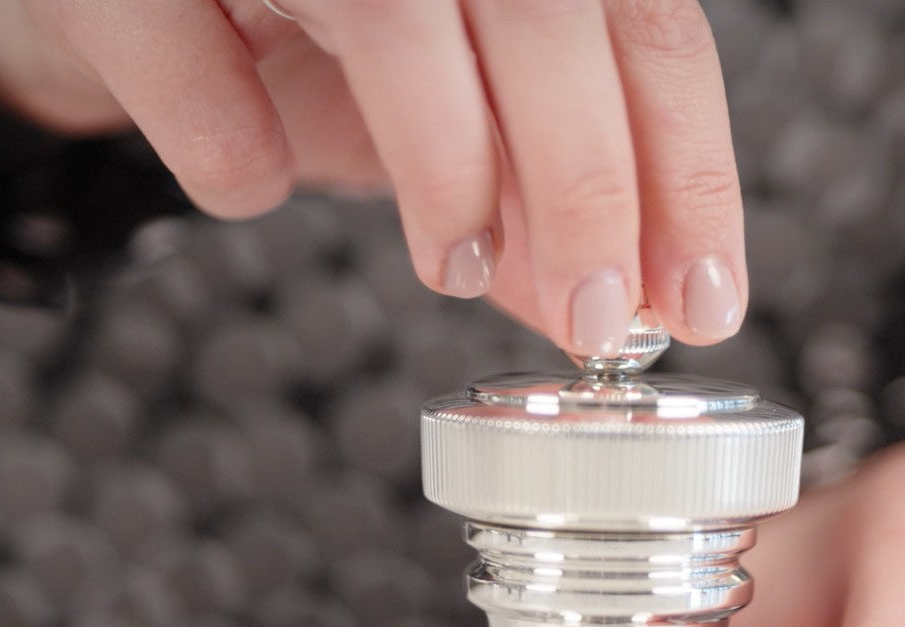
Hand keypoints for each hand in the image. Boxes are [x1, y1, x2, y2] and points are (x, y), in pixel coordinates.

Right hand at [0, 0, 745, 355]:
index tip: (699, 301)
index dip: (684, 175)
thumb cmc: (308, 43)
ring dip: (448, 170)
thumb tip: (621, 306)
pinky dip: (234, 152)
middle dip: (590, 187)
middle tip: (600, 319)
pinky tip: (249, 175)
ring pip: (396, 20)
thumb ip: (529, 201)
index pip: (646, 27)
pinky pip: (205, 87)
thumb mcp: (444, 120)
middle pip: (548, 15)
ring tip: (452, 270)